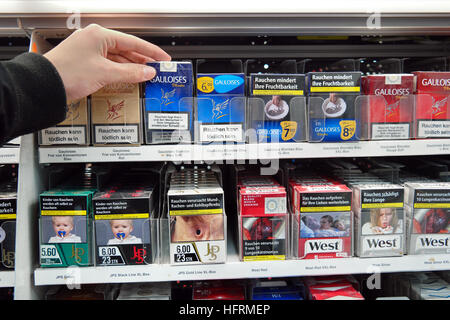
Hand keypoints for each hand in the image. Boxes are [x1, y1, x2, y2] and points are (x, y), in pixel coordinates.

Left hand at [44, 24, 170, 100]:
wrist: (44, 85)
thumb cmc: (68, 73)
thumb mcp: (105, 73)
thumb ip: (130, 72)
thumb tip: (147, 71)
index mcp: (99, 35)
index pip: (133, 42)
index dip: (151, 51)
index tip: (164, 58)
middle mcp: (94, 39)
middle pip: (126, 49)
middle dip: (143, 60)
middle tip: (158, 68)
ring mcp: (89, 50)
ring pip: (117, 57)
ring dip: (132, 66)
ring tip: (146, 74)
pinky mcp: (85, 61)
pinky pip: (109, 63)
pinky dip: (120, 70)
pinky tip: (128, 77)